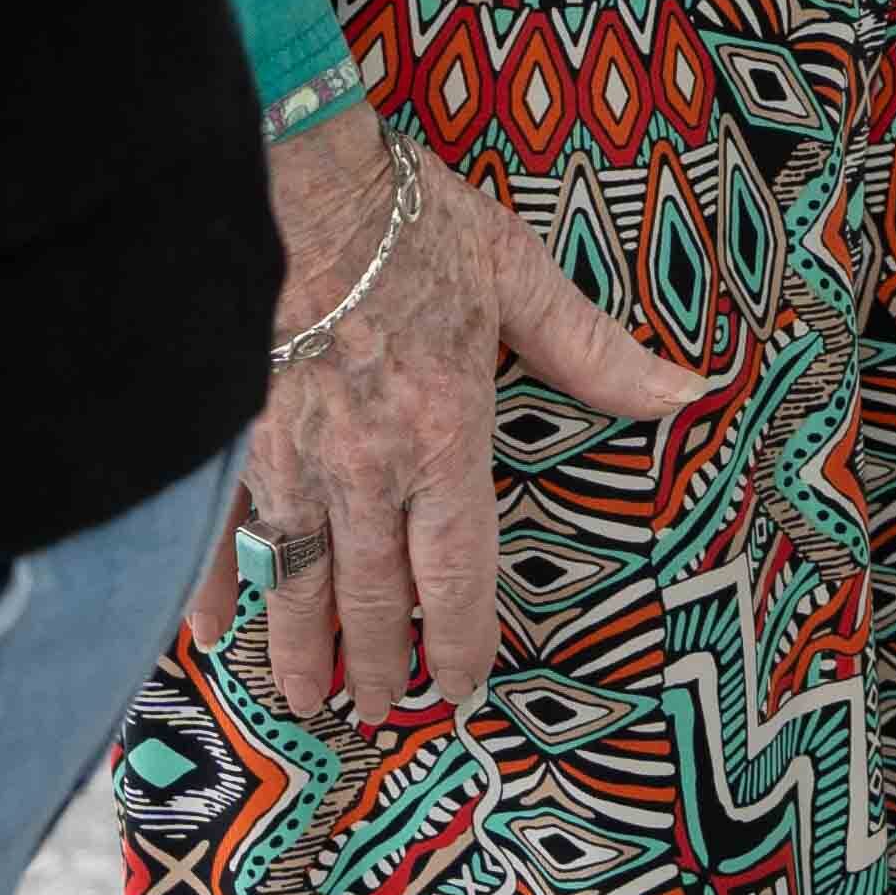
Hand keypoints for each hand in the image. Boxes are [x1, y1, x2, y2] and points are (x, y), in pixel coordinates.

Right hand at [232, 110, 705, 719]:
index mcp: (444, 438)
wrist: (287, 178)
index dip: (460, 641)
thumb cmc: (407, 221)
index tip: (459, 691)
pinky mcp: (223, 438)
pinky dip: (207, 588)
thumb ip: (593, 351)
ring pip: (296, 580)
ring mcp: (285, 461)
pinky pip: (213, 534)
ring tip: (306, 701)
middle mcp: (366, 470)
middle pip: (373, 596)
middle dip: (377, 665)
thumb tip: (690, 392)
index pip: (458, 572)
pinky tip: (205, 633)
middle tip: (375, 716)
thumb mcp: (516, 275)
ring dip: (301, 649)